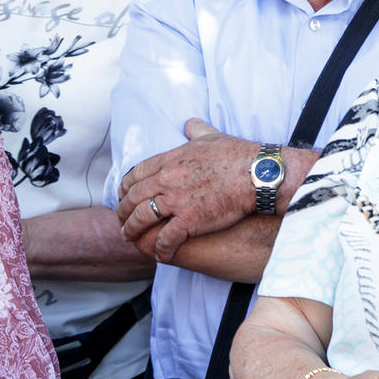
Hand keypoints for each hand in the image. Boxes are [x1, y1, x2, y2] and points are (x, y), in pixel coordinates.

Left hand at [119, 121, 295, 256]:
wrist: (257, 175)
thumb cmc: (238, 155)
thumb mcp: (213, 137)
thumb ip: (197, 131)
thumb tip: (190, 123)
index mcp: (171, 160)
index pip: (135, 174)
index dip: (125, 188)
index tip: (123, 196)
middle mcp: (168, 180)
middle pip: (133, 198)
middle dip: (122, 211)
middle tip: (122, 220)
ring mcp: (177, 201)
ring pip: (142, 219)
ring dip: (131, 231)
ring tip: (129, 238)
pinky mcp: (190, 221)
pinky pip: (166, 238)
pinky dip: (160, 249)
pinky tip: (160, 255)